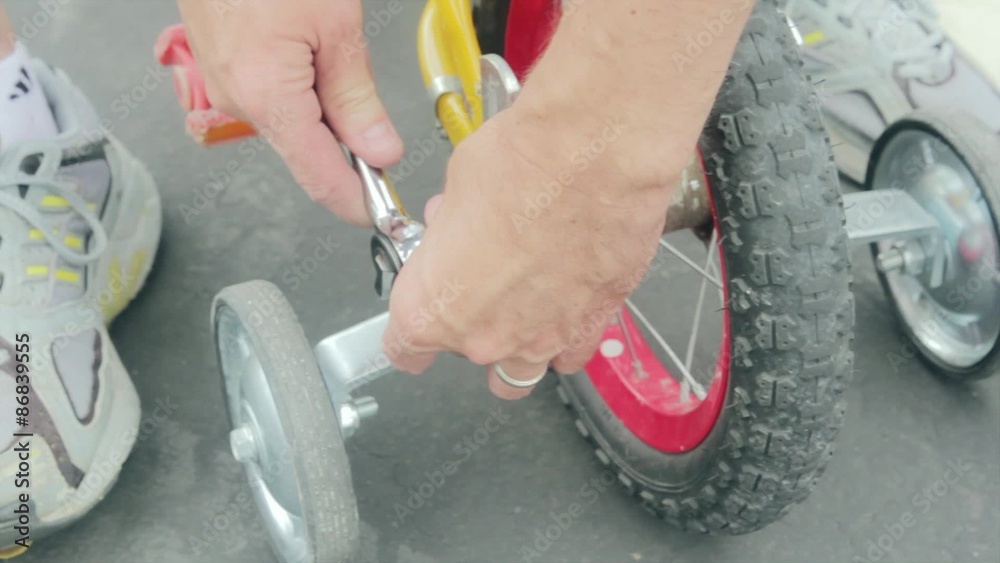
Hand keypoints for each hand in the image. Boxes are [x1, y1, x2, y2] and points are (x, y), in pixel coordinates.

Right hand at [176, 0, 402, 224]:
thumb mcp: (336, 28)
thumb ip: (357, 98)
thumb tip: (378, 151)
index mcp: (269, 100)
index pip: (321, 178)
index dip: (357, 201)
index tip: (385, 213)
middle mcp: (241, 101)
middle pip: (309, 149)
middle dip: (349, 143)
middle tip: (375, 111)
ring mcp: (228, 85)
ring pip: (294, 120)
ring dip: (326, 106)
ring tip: (335, 50)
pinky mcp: (226, 66)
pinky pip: (275, 95)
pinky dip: (305, 87)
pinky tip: (314, 50)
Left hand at [382, 107, 674, 398]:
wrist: (597, 160)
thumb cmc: (524, 166)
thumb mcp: (456, 187)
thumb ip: (451, 226)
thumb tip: (458, 223)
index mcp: (433, 309)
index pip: (405, 348)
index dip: (409, 334)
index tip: (417, 321)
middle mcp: (485, 337)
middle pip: (466, 356)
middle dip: (469, 324)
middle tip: (481, 283)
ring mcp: (541, 339)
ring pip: (520, 371)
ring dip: (517, 344)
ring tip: (523, 302)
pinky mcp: (591, 326)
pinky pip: (572, 350)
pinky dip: (566, 333)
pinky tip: (565, 300)